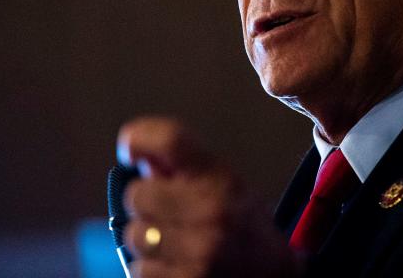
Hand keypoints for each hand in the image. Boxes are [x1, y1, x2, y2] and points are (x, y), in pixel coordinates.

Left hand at [116, 117, 297, 277]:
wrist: (273, 275)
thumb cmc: (241, 224)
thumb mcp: (223, 181)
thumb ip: (180, 163)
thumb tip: (136, 148)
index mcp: (220, 178)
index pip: (170, 140)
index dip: (139, 138)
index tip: (130, 149)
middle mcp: (212, 211)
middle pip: (137, 195)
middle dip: (147, 205)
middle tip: (169, 213)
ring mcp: (200, 251)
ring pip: (135, 236)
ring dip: (148, 242)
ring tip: (175, 243)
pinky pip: (140, 272)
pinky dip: (152, 271)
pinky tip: (176, 266)